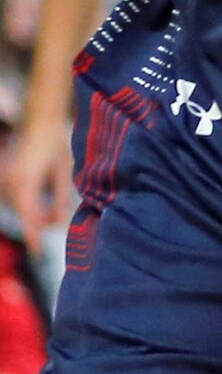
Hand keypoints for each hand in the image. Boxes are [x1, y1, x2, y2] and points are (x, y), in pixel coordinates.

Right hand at [9, 108, 73, 236]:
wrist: (40, 120)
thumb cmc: (55, 143)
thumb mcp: (64, 171)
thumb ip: (61, 199)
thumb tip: (59, 223)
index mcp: (25, 185)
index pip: (29, 219)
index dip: (34, 237)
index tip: (39, 253)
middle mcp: (11, 185)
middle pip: (24, 214)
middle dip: (39, 222)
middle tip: (58, 223)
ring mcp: (6, 181)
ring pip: (19, 207)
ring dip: (35, 212)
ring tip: (54, 211)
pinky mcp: (7, 177)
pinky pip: (17, 198)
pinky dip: (29, 203)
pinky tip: (43, 198)